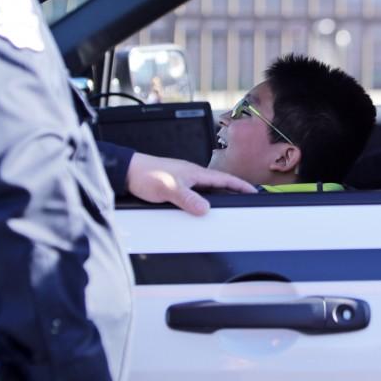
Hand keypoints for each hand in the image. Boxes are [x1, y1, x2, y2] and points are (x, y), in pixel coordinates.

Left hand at [125, 152, 255, 215]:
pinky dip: (202, 201)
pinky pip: (195, 194)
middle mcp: (192, 176)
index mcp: (195, 173)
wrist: (127, 171)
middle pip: (219, 185)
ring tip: (227, 207)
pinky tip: (200, 208)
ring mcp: (184, 180)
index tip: (253, 191)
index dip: (240, 185)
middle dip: (233, 192)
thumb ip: (187, 199)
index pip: (224, 179)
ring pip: (207, 191)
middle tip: (244, 201)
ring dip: (217, 197)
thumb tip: (205, 209)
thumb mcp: (169, 188)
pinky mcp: (175, 186)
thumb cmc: (146, 174)